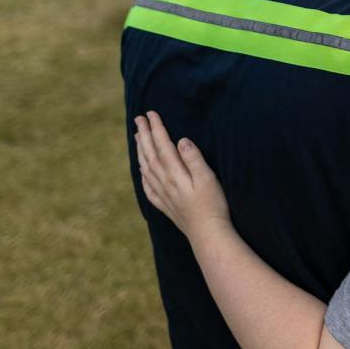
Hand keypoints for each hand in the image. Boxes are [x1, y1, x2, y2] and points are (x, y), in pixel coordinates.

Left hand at [133, 112, 229, 240]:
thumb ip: (193, 159)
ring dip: (141, 151)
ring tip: (137, 138)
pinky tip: (142, 170)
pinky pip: (148, 186)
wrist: (207, 234)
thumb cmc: (213, 205)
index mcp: (174, 173)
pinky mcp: (165, 205)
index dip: (156, 128)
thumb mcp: (207, 179)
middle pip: (150, 154)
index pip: (162, 145)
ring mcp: (163, 195)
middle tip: (138, 119)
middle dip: (144, 135)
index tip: (150, 113)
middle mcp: (164, 182)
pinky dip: (143, 174)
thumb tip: (181, 140)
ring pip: (146, 168)